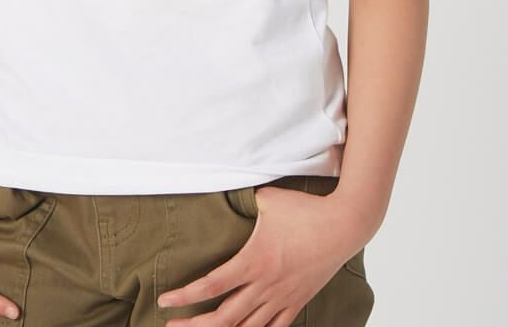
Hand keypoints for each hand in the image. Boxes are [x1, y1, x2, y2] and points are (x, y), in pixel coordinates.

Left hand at [156, 185, 365, 325]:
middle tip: (171, 326)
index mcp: (253, 261)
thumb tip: (226, 193)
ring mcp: (283, 298)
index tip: (164, 301)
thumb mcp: (268, 199)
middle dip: (194, 325)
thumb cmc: (305, 209)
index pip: (210, 286)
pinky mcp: (298, 302)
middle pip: (223, 318)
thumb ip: (243, 201)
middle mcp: (265, 286)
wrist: (344, 225)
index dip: (184, 296)